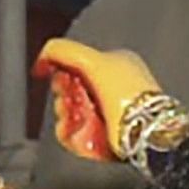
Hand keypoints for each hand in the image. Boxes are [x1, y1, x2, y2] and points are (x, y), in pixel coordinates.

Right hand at [35, 39, 163, 162]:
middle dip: (63, 97)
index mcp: (114, 64)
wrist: (144, 130)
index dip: (63, 71)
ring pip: (68, 114)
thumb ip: (64, 50)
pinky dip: (69, 133)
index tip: (61, 77)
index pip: (76, 64)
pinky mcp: (101, 138)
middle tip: (72, 100)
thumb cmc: (128, 94)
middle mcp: (110, 88)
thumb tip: (44, 55)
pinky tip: (76, 131)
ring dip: (66, 116)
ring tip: (78, 117)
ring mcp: (106, 114)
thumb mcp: (93, 61)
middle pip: (69, 90)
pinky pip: (72, 134)